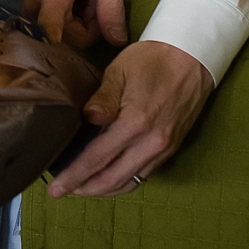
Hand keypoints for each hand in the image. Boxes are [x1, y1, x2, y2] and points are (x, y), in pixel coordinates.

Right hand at [19, 0, 125, 52]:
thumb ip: (113, 7)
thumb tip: (117, 40)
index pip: (51, 30)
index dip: (68, 43)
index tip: (80, 42)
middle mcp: (36, 11)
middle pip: (71, 40)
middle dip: (91, 25)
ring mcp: (31, 18)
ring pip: (67, 37)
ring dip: (82, 22)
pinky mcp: (32, 21)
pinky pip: (59, 31)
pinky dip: (72, 20)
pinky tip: (73, 2)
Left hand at [47, 41, 212, 196]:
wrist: (192, 57)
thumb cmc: (153, 60)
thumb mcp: (120, 71)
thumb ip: (101, 99)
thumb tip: (86, 119)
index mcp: (135, 123)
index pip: (96, 159)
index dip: (73, 176)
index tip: (56, 188)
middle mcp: (151, 143)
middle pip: (112, 179)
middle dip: (85, 189)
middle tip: (62, 191)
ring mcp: (164, 148)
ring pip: (129, 182)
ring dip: (104, 190)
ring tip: (82, 187)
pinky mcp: (171, 148)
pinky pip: (144, 175)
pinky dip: (123, 181)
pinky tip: (109, 177)